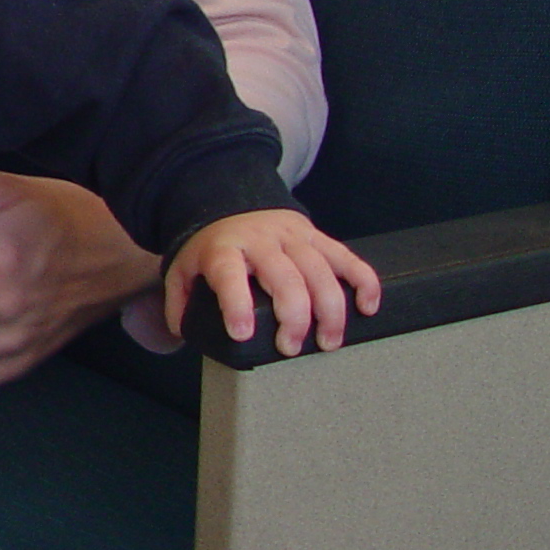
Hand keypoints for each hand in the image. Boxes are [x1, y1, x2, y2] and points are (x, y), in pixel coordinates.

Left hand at [164, 209, 379, 357]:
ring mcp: (293, 236)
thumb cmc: (210, 248)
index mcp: (224, 249)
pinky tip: (368, 307)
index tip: (243, 334)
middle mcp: (261, 240)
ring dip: (330, 310)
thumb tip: (183, 334)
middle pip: (285, 277)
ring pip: (320, 270)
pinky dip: (363, 282)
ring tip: (328, 342)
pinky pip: (346, 258)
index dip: (237, 304)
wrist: (229, 201)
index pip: (229, 275)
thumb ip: (180, 303)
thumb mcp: (183, 270)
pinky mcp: (317, 236)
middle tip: (291, 348)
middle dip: (294, 317)